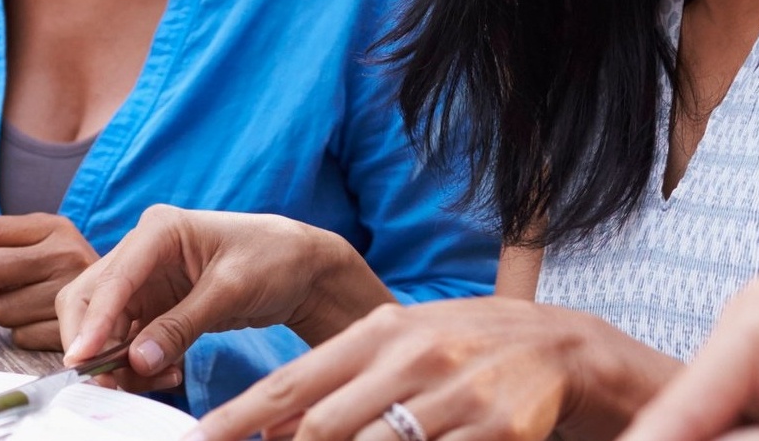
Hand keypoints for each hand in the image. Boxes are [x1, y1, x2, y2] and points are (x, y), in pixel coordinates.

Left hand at [0, 214, 98, 349]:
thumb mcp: (38, 241)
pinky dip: (20, 332)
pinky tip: (39, 319)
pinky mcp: (69, 325)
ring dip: (0, 311)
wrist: (122, 292)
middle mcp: (64, 252)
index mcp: (52, 226)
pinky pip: (19, 336)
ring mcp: (70, 289)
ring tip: (27, 301)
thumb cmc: (62, 268)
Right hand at [57, 205, 391, 384]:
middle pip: (89, 302)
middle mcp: (143, 252)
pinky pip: (126, 343)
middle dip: (97, 346)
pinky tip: (169, 372)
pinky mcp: (154, 307)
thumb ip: (183, 324)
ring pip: (104, 329)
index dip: (94, 321)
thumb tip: (135, 360)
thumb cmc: (272, 259)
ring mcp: (145, 281)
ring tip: (164, 377)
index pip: (112, 278)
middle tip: (116, 385)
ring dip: (120, 363)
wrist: (300, 268)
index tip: (82, 361)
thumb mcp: (232, 289)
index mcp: (159, 230)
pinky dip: (137, 365)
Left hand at [189, 296, 681, 440]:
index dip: (241, 418)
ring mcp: (453, 395)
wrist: (558, 343)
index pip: (296, 381)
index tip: (199, 440)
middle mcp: (412, 357)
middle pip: (322, 428)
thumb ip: (341, 375)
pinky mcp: (492, 429)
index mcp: (382, 329)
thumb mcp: (403, 340)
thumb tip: (271, 422)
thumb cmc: (464, 345)